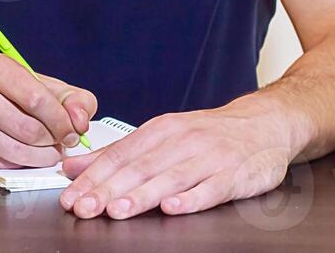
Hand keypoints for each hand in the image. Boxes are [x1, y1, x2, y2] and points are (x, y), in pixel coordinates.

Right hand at [0, 53, 97, 169]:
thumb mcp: (33, 82)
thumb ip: (67, 96)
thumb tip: (81, 119)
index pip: (38, 100)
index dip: (63, 121)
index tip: (75, 132)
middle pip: (29, 129)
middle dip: (54, 141)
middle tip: (62, 144)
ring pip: (16, 151)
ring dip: (40, 157)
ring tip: (48, 152)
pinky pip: (0, 164)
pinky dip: (19, 164)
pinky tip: (24, 155)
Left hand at [59, 105, 294, 218]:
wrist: (263, 124)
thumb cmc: (209, 134)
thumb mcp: (162, 136)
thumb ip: (118, 154)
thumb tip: (74, 168)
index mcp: (161, 130)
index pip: (120, 155)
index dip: (94, 177)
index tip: (72, 196)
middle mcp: (183, 140)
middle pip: (140, 168)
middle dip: (109, 189)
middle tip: (85, 207)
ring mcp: (209, 157)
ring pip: (171, 178)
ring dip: (142, 195)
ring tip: (117, 210)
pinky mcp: (234, 175)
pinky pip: (211, 188)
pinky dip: (192, 198)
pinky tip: (173, 207)